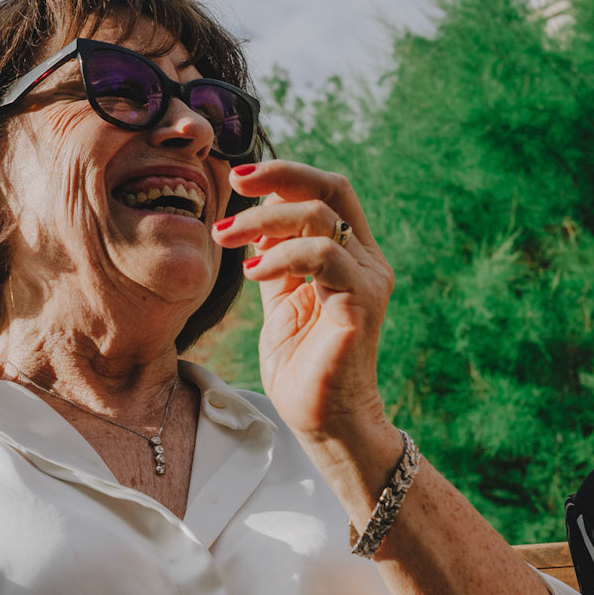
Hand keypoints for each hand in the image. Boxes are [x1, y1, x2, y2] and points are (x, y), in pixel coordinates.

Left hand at [216, 159, 393, 452]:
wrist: (323, 420)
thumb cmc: (302, 365)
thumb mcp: (281, 301)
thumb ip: (275, 259)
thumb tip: (254, 224)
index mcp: (349, 254)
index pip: (325, 192)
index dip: (284, 176)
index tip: (238, 180)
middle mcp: (366, 259)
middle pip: (333, 188)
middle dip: (282, 175)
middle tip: (234, 182)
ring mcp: (368, 279)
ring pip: (322, 218)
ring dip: (265, 220)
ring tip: (225, 238)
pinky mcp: (362, 302)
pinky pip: (324, 257)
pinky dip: (282, 256)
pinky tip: (252, 272)